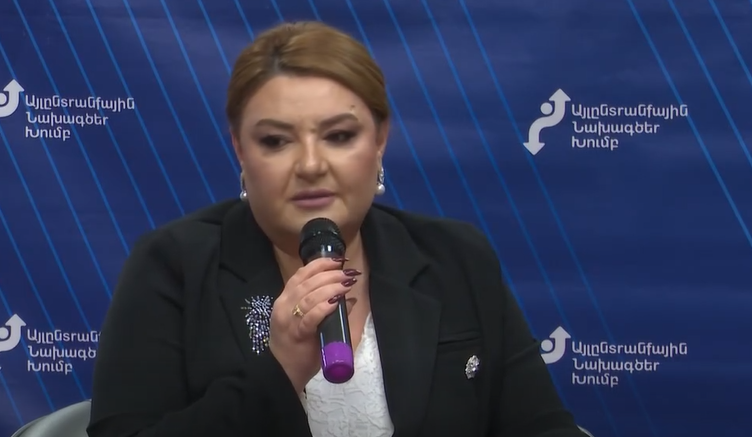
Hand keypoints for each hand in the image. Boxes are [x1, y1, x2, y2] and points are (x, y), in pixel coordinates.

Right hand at [269, 257, 360, 392]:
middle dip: (330, 274)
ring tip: (346, 283)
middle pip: (307, 282)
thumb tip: (348, 297)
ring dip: (331, 287)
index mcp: (285, 299)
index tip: (338, 260)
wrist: (282, 372)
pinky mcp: (297, 334)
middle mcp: (284, 306)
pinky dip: (324, 307)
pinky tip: (336, 301)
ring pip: (310, 296)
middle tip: (347, 272)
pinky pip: (311, 316)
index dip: (320, 264)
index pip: (301, 275)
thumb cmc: (296, 346)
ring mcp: (288, 320)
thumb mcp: (306, 321)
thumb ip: (322, 307)